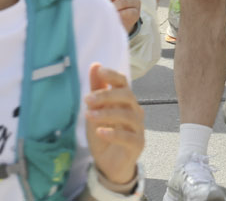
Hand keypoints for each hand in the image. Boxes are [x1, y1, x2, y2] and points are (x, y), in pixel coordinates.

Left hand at [83, 63, 144, 191]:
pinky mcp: (138, 144)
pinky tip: (100, 132)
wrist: (108, 160)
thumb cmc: (103, 130)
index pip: (123, 83)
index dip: (113, 75)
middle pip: (127, 96)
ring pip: (128, 115)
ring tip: (88, 116)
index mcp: (123, 100)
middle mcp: (134, 111)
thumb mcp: (95, 109)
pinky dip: (113, 133)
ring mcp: (138, 128)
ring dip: (107, 114)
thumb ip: (96, 88)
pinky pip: (129, 137)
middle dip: (106, 95)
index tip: (99, 71)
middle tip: (87, 99)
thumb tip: (95, 65)